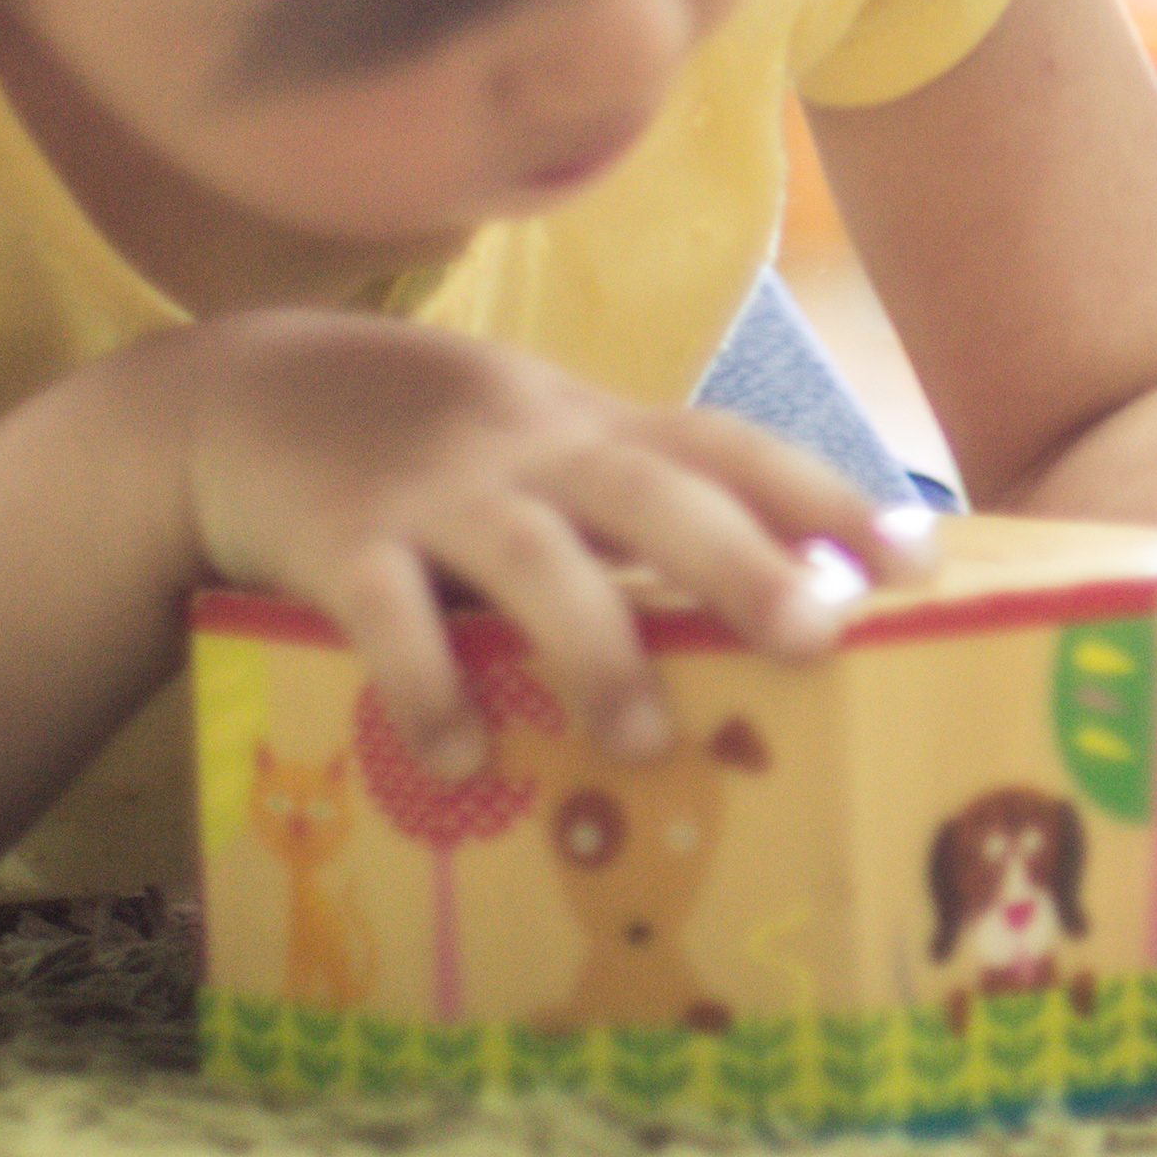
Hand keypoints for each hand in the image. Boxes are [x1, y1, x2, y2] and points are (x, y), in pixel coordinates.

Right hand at [172, 311, 913, 769]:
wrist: (240, 395)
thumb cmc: (436, 447)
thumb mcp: (548, 447)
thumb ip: (649, 510)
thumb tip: (794, 601)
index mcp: (595, 429)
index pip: (731, 448)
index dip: (825, 499)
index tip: (916, 563)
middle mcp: (531, 450)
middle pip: (651, 494)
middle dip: (741, 563)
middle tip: (818, 639)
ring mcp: (433, 491)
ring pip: (530, 558)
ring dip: (593, 647)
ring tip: (644, 741)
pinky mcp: (336, 538)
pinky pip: (384, 615)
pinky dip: (424, 687)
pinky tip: (460, 762)